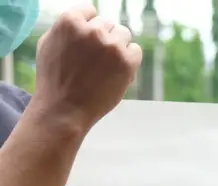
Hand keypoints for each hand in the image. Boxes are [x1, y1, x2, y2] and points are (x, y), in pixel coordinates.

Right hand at [32, 3, 141, 130]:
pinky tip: (115, 71)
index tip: (85, 42)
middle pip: (108, 23)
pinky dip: (128, 59)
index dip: (88, 26)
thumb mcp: (49, 43)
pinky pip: (135, 50)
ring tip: (103, 65)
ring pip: (123, 33)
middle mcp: (92, 30)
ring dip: (117, 46)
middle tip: (93, 59)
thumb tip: (86, 16)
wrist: (65, 109)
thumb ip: (68, 26)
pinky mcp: (127, 61)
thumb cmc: (54, 78)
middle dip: (102, 37)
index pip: (90, 10)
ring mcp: (111, 46)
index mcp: (70, 21)